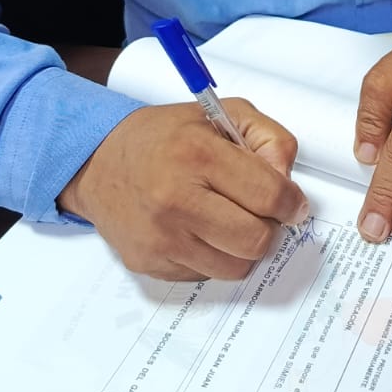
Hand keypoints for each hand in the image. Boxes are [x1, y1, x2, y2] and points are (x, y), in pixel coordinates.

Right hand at [58, 99, 305, 280]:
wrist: (98, 162)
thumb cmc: (165, 138)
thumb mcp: (222, 115)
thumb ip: (268, 139)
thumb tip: (289, 184)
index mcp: (197, 154)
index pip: (270, 195)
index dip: (292, 203)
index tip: (292, 204)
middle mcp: (175, 199)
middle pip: (256, 240)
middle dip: (269, 227)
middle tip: (259, 213)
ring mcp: (160, 237)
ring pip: (235, 267)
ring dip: (242, 247)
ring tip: (228, 220)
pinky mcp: (149, 263)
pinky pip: (205, 276)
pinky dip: (212, 257)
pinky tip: (198, 231)